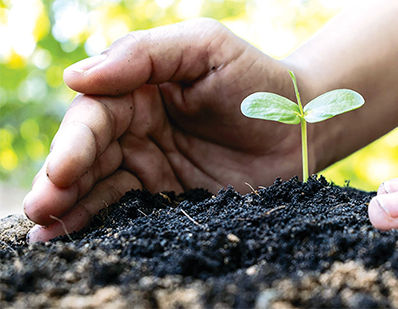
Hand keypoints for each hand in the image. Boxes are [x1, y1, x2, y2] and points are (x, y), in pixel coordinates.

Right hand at [24, 19, 304, 241]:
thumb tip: (76, 76)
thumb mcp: (205, 47)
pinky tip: (76, 235)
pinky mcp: (172, 197)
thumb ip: (145, 54)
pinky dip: (103, 222)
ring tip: (45, 230)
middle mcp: (139, 130)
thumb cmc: (257, 79)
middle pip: (89, 155)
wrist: (301, 125)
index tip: (61, 171)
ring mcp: (154, 166)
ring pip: (102, 186)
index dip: (75, 143)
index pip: (95, 116)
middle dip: (62, 181)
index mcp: (139, 91)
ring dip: (71, 207)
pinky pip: (133, 210)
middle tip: (40, 208)